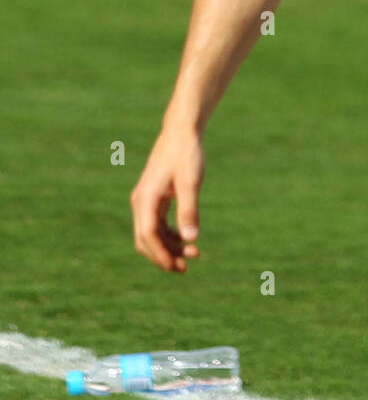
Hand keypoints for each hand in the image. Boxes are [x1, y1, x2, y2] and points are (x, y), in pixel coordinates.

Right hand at [130, 125, 203, 272]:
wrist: (182, 132)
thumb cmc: (186, 154)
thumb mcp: (190, 182)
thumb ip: (189, 210)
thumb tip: (191, 239)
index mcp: (146, 198)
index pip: (147, 235)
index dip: (160, 254)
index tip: (176, 266)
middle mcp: (141, 202)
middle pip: (145, 239)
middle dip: (163, 256)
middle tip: (185, 268)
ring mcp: (146, 201)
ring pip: (152, 234)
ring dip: (169, 247)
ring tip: (194, 255)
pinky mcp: (154, 198)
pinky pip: (157, 225)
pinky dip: (170, 235)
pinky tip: (187, 240)